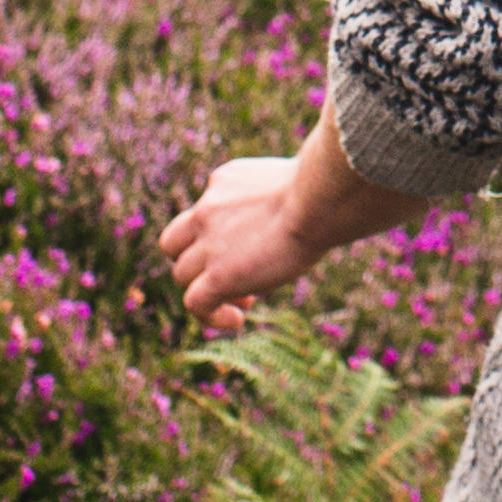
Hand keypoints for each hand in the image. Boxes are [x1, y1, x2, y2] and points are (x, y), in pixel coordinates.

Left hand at [164, 152, 322, 325]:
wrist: (318, 200)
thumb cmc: (325, 190)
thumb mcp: (293, 181)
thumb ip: (277, 194)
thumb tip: (299, 208)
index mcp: (224, 181)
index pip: (203, 211)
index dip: (217, 235)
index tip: (250, 246)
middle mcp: (207, 209)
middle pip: (175, 242)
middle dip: (198, 261)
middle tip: (236, 273)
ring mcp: (208, 244)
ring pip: (182, 274)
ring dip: (207, 289)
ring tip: (243, 302)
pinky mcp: (217, 276)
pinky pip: (195, 304)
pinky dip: (210, 316)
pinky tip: (236, 321)